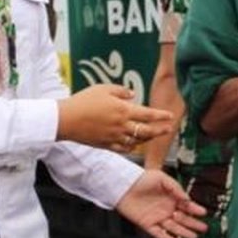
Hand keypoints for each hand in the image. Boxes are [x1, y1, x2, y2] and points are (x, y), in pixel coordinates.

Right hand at [58, 84, 172, 153]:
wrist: (66, 119)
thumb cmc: (84, 101)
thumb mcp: (103, 88)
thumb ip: (121, 91)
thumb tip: (132, 95)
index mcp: (123, 110)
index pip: (148, 114)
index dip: (161, 115)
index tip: (171, 116)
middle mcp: (122, 125)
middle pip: (146, 131)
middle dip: (159, 130)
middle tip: (168, 129)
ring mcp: (114, 137)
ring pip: (137, 141)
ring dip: (147, 139)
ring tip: (152, 135)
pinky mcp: (106, 145)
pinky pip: (123, 148)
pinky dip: (131, 146)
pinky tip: (134, 143)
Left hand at [115, 170, 206, 237]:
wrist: (123, 185)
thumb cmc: (140, 178)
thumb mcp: (161, 177)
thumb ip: (176, 188)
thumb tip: (187, 199)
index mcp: (170, 197)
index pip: (186, 205)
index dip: (195, 209)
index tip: (203, 212)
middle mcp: (165, 209)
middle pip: (182, 219)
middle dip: (193, 224)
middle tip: (204, 228)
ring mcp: (157, 217)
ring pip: (173, 228)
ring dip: (184, 233)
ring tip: (194, 237)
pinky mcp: (147, 224)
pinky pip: (159, 234)